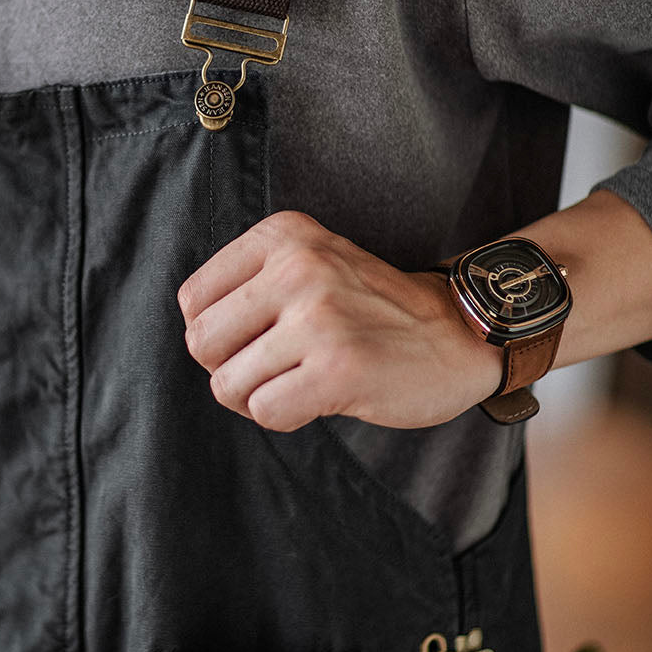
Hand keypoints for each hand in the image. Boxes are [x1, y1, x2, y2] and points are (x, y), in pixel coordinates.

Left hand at [177, 211, 502, 430]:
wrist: (459, 332)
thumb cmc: (370, 309)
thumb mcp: (308, 263)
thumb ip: (248, 285)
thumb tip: (192, 336)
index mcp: (282, 235)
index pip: (192, 300)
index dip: (218, 334)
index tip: (262, 337)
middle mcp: (297, 267)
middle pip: (201, 343)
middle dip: (230, 369)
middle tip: (277, 368)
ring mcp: (319, 316)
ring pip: (228, 384)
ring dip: (261, 397)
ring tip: (304, 380)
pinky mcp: (338, 367)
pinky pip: (265, 411)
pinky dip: (286, 417)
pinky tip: (321, 398)